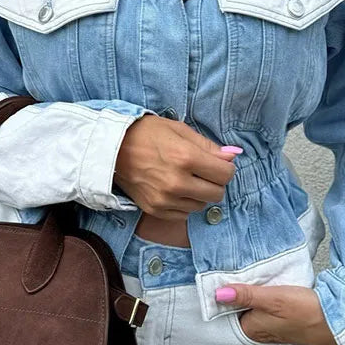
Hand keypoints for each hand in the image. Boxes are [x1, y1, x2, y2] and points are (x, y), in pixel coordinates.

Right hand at [114, 115, 239, 218]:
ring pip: (201, 205)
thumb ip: (208, 145)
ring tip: (184, 178)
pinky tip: (173, 188)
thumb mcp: (179, 130)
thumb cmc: (146, 133)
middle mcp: (177, 182)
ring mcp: (165, 199)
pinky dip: (184, 203)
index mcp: (186, 158)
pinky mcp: (155, 210)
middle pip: (217, 193)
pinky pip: (184, 214)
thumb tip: (233, 156)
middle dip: (215, 182)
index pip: (225, 174)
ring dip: (199, 194)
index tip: (218, 163)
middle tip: (202, 171)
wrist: (111, 148)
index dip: (226, 168)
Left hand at [216, 282, 340, 344]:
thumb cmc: (306, 311)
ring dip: (256, 298)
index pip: (228, 311)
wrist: (338, 321)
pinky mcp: (288, 324)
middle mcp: (261, 333)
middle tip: (242, 276)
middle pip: (243, 311)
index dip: (227, 296)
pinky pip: (271, 312)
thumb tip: (218, 294)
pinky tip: (274, 291)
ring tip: (258, 281)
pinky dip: (270, 302)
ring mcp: (275, 330)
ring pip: (257, 311)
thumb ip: (245, 295)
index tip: (225, 279)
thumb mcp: (272, 298)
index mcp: (252, 329)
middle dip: (241, 296)